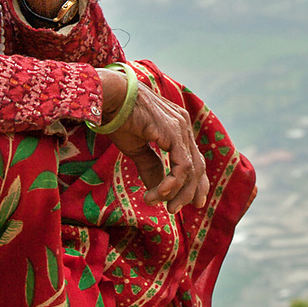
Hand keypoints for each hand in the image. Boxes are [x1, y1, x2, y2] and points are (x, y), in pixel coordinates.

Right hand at [101, 75, 208, 212]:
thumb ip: (150, 167)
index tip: (193, 202)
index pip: (194, 159)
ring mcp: (181, 127)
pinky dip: (171, 184)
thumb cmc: (118, 118)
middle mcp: (183, 125)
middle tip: (176, 209)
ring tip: (165, 207)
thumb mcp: (136, 149)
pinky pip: (181, 166)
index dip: (196, 183)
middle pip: (198, 166)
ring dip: (178, 193)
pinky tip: (158, 194)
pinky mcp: (174, 131)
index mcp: (177, 126)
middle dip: (192, 191)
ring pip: (191, 170)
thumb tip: (158, 192)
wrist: (109, 96)